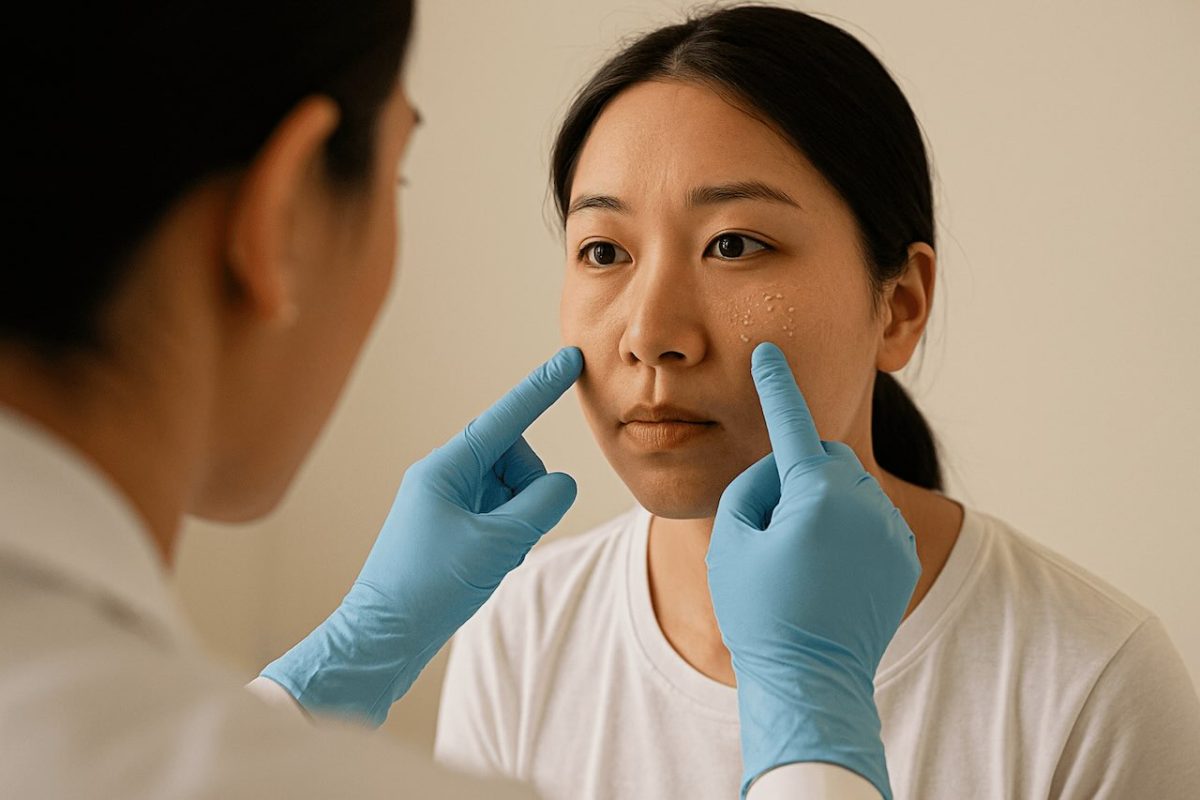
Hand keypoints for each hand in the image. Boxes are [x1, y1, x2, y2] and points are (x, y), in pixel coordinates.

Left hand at [260, 347, 583, 725]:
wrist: (381, 642)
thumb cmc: (428, 590)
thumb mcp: (496, 545)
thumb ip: (540, 505)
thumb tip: (561, 483)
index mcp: (445, 469)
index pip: (505, 419)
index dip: (541, 389)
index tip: (569, 358)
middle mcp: (443, 478)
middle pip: (512, 459)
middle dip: (527, 490)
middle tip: (513, 534)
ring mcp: (445, 504)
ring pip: (508, 490)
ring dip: (517, 519)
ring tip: (493, 558)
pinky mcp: (449, 530)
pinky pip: (497, 516)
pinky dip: (505, 537)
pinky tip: (485, 568)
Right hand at [707, 343, 919, 799]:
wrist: (811, 683)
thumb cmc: (761, 613)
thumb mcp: (732, 541)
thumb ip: (751, 486)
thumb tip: (781, 470)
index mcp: (819, 495)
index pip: (793, 424)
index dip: (776, 386)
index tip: (770, 353)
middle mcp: (866, 504)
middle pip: (824, 459)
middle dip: (797, 475)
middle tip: (768, 526)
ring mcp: (890, 532)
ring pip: (849, 489)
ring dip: (822, 503)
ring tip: (797, 557)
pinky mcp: (902, 556)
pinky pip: (870, 520)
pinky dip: (846, 529)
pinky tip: (826, 571)